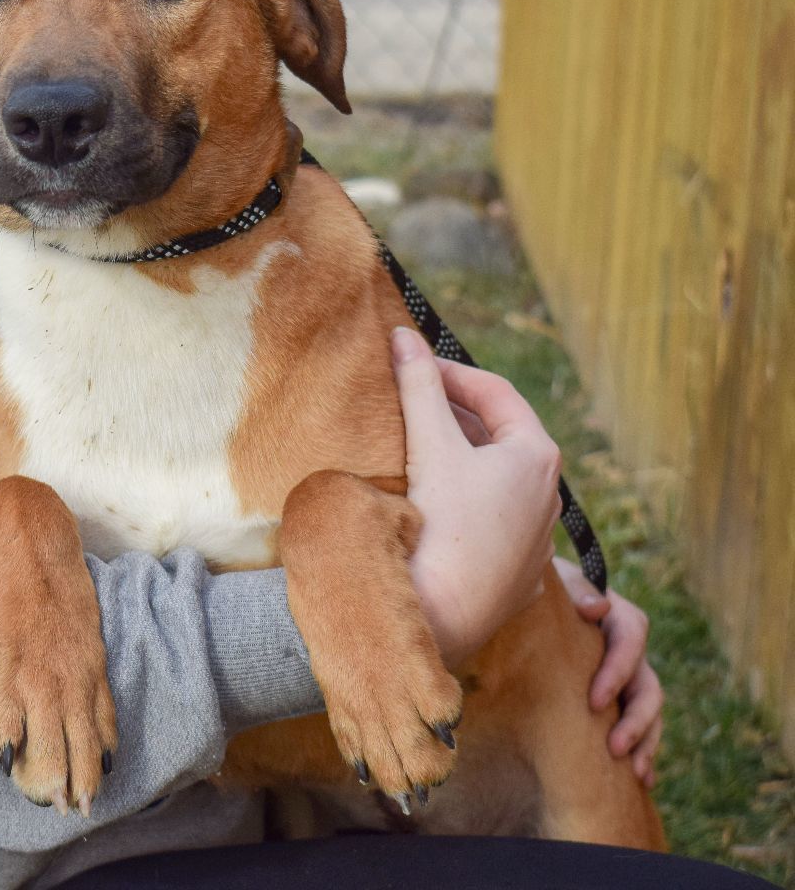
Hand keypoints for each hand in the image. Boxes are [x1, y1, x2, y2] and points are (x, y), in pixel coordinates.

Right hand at [391, 326, 559, 669]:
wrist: (441, 617)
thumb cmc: (442, 525)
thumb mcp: (430, 444)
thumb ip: (419, 384)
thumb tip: (402, 334)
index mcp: (537, 456)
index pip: (495, 392)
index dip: (450, 370)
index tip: (412, 362)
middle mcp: (549, 495)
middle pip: (499, 435)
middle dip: (455, 413)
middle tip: (411, 399)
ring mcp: (537, 540)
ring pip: (498, 482)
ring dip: (463, 459)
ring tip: (420, 450)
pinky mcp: (518, 576)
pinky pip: (494, 524)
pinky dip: (467, 503)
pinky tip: (436, 507)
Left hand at [554, 557, 662, 787]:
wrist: (542, 598)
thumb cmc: (548, 589)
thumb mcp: (559, 583)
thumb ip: (577, 593)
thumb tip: (598, 606)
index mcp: (620, 617)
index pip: (631, 642)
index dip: (617, 672)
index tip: (594, 702)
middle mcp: (631, 649)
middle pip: (649, 685)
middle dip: (636, 720)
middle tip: (615, 749)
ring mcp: (630, 674)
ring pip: (651, 709)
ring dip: (647, 741)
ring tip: (637, 773)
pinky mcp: (621, 694)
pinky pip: (641, 723)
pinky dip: (643, 748)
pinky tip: (641, 779)